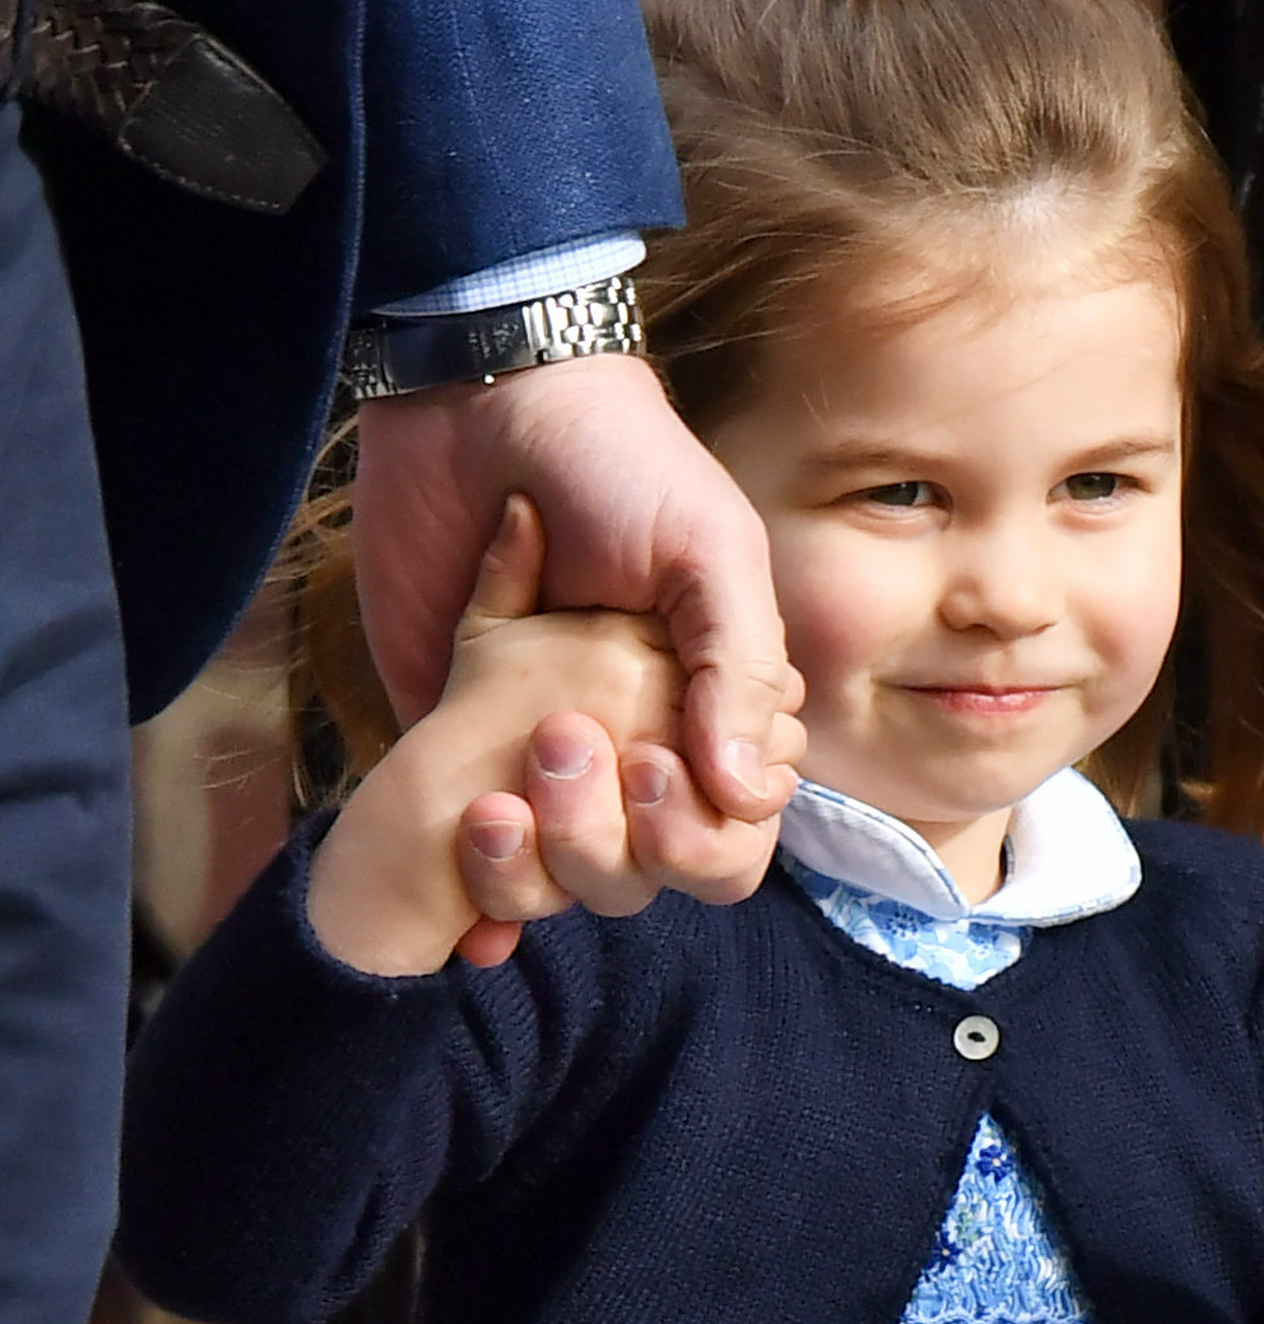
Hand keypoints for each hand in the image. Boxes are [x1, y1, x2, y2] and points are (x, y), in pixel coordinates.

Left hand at [447, 499, 804, 965]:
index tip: (651, 765)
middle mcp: (633, 746)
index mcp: (709, 707)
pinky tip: (471, 921)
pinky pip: (476, 854)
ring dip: (538, 869)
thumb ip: (739, 669)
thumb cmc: (619, 464)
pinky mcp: (455, 745)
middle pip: (648, 870)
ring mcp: (542, 754)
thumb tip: (747, 793)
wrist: (478, 403)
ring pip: (564, 878)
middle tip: (561, 746)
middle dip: (610, 842)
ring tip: (497, 805)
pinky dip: (477, 895)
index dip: (701, 828)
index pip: (733, 827)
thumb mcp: (707, 551)